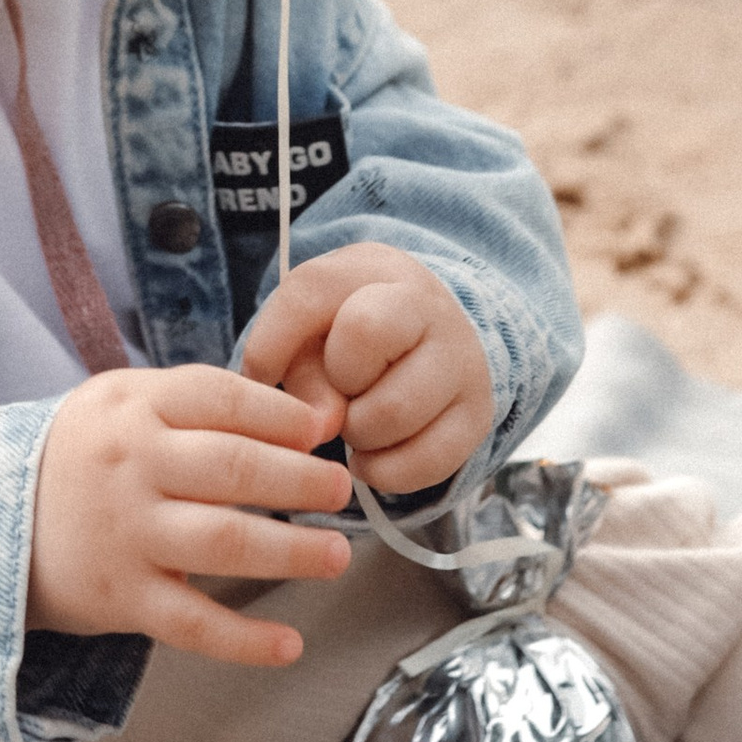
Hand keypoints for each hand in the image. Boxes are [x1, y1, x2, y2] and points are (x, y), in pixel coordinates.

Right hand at [28, 364, 351, 666]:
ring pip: (222, 541)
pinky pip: (193, 623)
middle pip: (231, 467)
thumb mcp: (124, 402)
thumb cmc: (85, 456)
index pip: (219, 397)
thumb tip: (305, 420)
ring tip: (336, 556)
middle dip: (299, 478)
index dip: (280, 413)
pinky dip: (244, 640)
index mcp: (134, 407)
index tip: (323, 429)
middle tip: (342, 489)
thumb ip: (203, 402)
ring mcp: (126, 534)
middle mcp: (130, 466)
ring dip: (290, 550)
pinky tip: (289, 644)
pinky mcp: (122, 597)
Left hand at [239, 243, 492, 497]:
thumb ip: (293, 361)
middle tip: (338, 391)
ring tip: (359, 422)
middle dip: (333, 378)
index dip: (274, 341)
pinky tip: (376, 454)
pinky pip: (424, 462)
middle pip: (364, 333)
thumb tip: (321, 424)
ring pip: (393, 411)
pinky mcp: (478, 415)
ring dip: (358, 434)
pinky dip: (386, 471)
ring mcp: (462, 360)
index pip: (314, 290)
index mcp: (375, 270)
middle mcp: (429, 307)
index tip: (263, 373)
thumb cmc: (354, 333)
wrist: (434, 340)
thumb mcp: (313, 326)